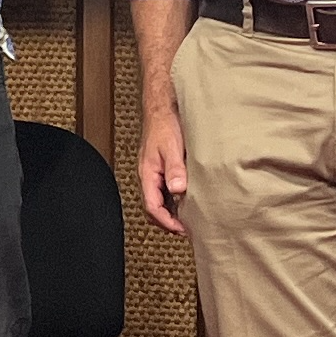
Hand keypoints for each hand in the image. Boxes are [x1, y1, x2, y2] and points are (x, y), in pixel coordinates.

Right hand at [137, 84, 188, 234]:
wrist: (163, 106)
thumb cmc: (164, 124)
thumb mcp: (171, 147)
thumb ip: (174, 169)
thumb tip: (178, 190)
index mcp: (147, 173)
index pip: (152, 206)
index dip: (166, 221)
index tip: (181, 229)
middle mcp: (149, 175)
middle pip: (153, 207)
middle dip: (167, 221)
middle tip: (185, 230)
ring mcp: (155, 172)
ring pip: (159, 199)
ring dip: (171, 211)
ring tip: (188, 218)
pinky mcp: (163, 167)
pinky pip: (165, 189)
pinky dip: (174, 199)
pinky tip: (187, 199)